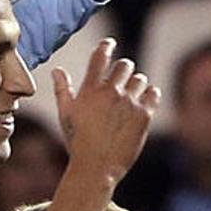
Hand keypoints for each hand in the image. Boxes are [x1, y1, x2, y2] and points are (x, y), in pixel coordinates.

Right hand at [52, 38, 160, 182]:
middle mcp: (111, 92)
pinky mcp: (144, 114)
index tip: (109, 43)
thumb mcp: (65, 115)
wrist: (96, 166)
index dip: (106, 46)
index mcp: (90, 90)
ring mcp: (129, 102)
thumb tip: (57, 70)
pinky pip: (153, 92)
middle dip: (122, 70)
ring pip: (140, 79)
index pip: (100, 57)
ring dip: (135, 84)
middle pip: (124, 65)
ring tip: (128, 98)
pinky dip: (149, 94)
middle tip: (120, 80)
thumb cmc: (78, 141)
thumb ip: (62, 90)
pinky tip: (141, 103)